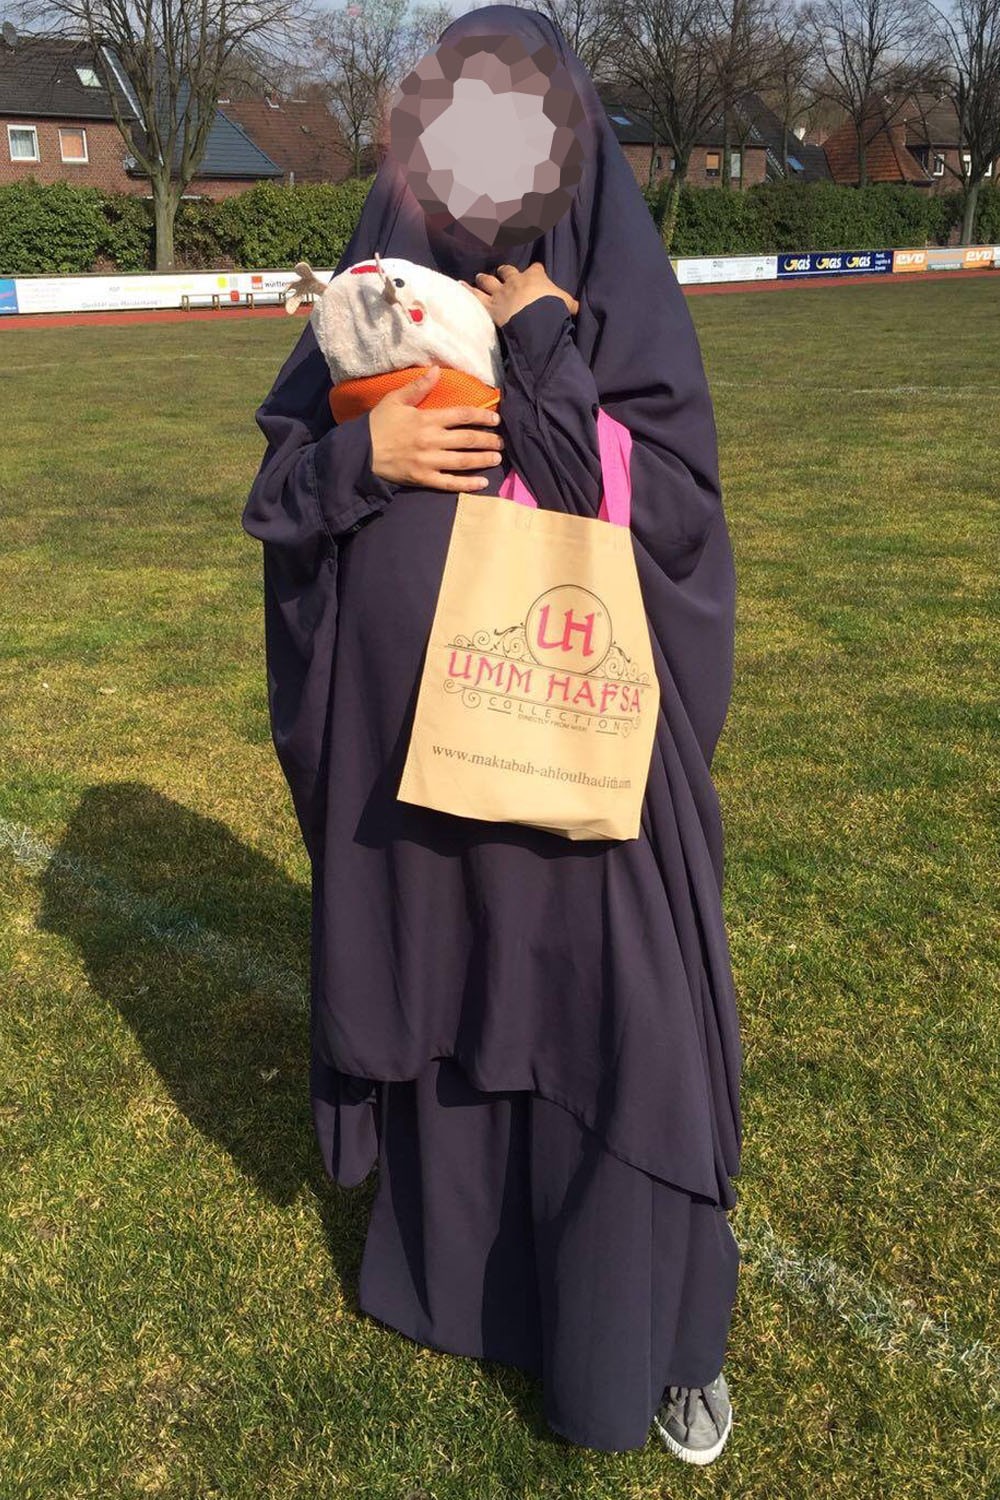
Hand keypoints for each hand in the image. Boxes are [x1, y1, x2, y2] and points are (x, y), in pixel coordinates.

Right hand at [368, 365, 503, 489]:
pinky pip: (449, 483)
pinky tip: (482, 484)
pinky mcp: (423, 479)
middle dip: (488, 440)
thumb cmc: (377, 424)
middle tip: (502, 441)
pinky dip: (467, 484)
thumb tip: (436, 370)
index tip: (496, 419)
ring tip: (497, 459)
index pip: (462, 415)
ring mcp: (428, 462)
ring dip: (483, 460)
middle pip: (467, 439)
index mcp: (427, 419)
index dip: (482, 416)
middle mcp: (432, 440)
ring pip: (463, 461)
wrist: (360, 453)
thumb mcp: (395, 399)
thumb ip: (417, 386)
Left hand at [459, 262, 579, 326]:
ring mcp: (501, 292)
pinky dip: (467, 290)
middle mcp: (515, 280)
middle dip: (505, 271)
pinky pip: (476, 296)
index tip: (536, 271)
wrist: (537, 320)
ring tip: (479, 277)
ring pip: (489, 281)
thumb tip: (577, 307)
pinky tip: (460, 284)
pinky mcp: (490, 306)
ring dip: (484, 278)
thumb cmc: (553, 310)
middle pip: (507, 270)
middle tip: (502, 271)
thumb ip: (569, 304)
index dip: (536, 271)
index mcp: (535, 277)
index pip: (536, 269)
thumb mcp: (567, 305)